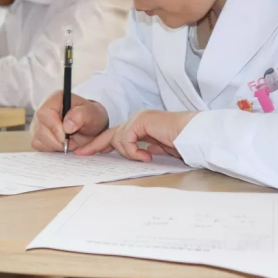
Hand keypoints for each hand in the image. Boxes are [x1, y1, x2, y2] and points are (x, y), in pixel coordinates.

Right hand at [31, 91, 109, 152]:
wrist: (91, 127)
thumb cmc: (91, 117)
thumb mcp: (92, 114)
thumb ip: (81, 116)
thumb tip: (66, 126)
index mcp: (55, 99)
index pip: (44, 113)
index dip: (53, 127)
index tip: (65, 136)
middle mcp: (43, 110)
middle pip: (40, 129)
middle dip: (57, 141)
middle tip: (72, 142)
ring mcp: (38, 123)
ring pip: (38, 139)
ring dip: (55, 146)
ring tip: (70, 142)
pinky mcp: (37, 135)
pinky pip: (39, 146)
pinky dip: (51, 149)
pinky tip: (62, 144)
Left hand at [77, 110, 198, 161]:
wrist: (195, 135)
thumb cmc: (182, 142)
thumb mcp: (160, 148)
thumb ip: (146, 148)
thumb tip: (140, 154)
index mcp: (141, 125)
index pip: (116, 135)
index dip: (101, 144)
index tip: (88, 153)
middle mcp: (138, 120)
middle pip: (110, 134)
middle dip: (95, 145)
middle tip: (82, 154)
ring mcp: (139, 119)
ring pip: (118, 138)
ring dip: (127, 153)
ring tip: (144, 158)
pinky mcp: (142, 121)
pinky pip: (127, 139)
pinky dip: (134, 150)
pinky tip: (147, 156)